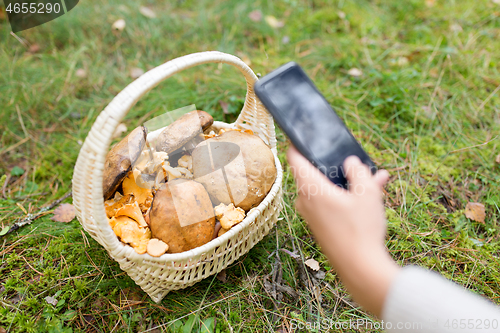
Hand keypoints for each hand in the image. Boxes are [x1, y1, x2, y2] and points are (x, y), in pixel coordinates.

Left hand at [287, 146, 398, 316]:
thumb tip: (351, 162)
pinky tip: (371, 196)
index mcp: (311, 188)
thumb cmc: (361, 230)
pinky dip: (345, 197)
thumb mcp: (367, 194)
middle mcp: (305, 200)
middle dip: (334, 165)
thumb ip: (359, 172)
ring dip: (346, 182)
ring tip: (375, 179)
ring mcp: (311, 215)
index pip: (294, 158)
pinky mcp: (319, 226)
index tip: (303, 133)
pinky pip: (329, 204)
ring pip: (326, 189)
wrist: (359, 269)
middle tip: (353, 159)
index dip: (297, 143)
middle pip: (314, 173)